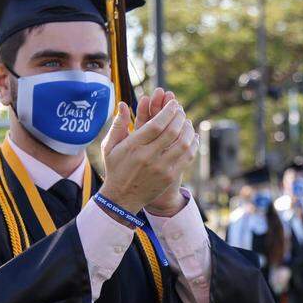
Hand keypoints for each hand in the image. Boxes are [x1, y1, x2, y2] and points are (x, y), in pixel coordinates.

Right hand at [99, 90, 194, 214]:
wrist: (122, 198)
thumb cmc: (115, 168)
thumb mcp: (110, 146)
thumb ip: (117, 125)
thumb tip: (122, 104)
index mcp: (133, 146)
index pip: (156, 124)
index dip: (168, 111)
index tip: (174, 104)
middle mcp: (148, 157)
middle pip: (171, 132)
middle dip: (180, 117)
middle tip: (181, 111)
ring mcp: (161, 168)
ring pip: (182, 144)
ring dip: (188, 130)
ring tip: (188, 122)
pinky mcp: (169, 177)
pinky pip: (187, 157)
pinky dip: (193, 145)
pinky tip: (192, 137)